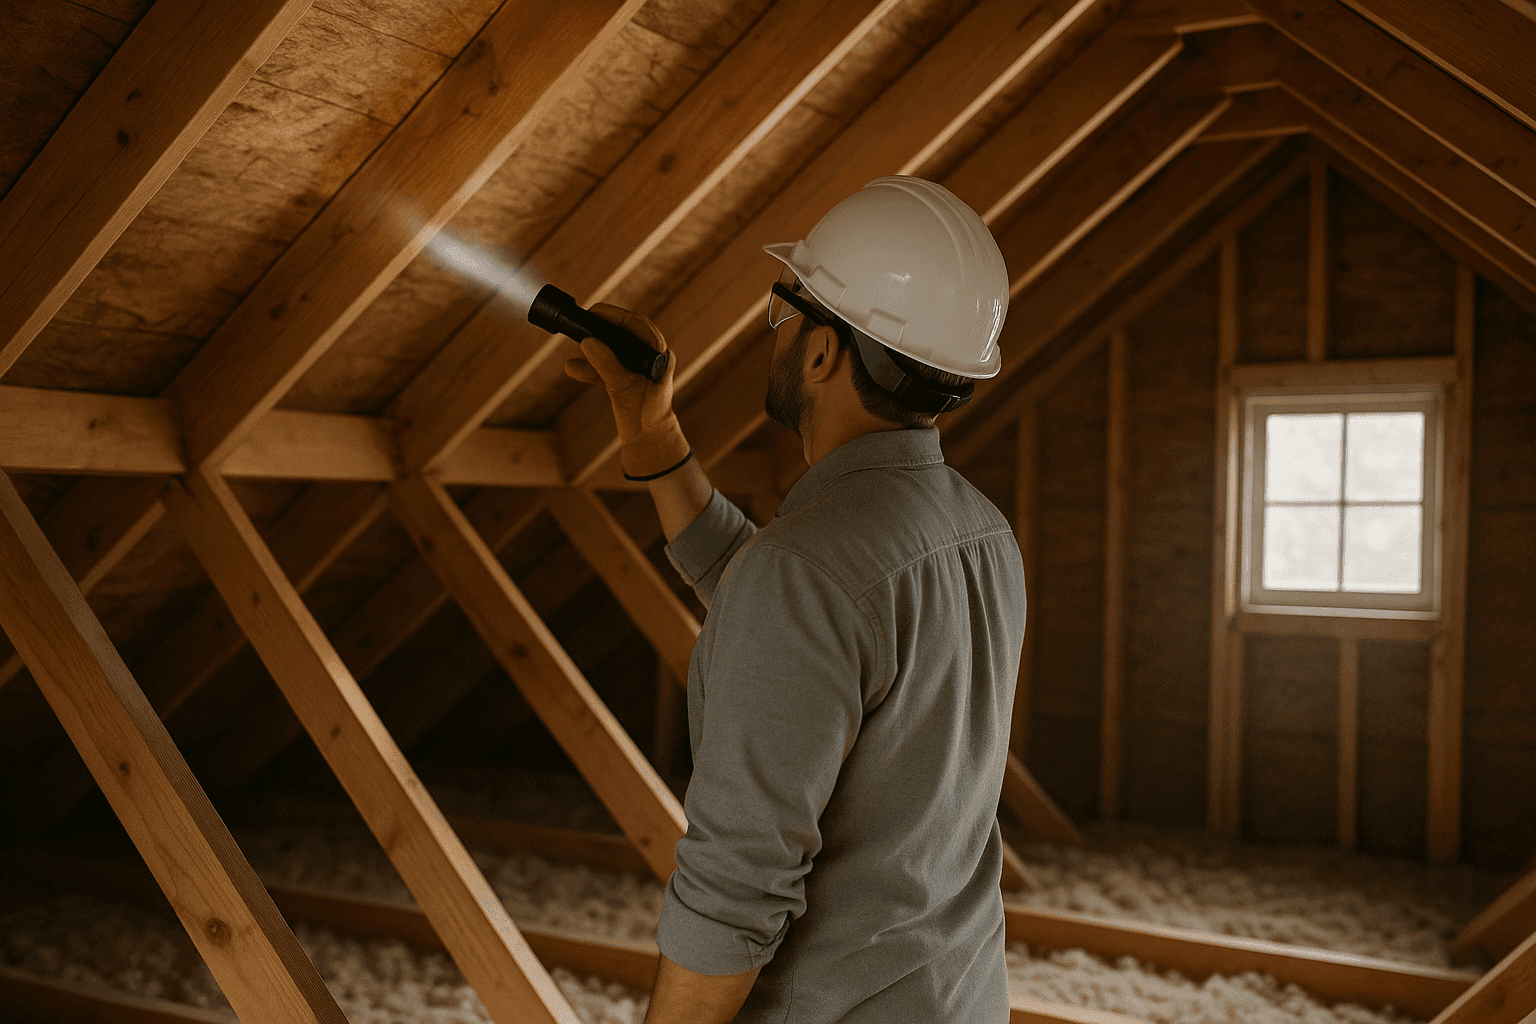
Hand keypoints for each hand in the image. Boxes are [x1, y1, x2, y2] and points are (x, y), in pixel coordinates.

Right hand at [564, 304, 689, 475]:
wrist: (649, 442)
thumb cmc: (647, 416)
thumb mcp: (624, 388)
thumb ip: (606, 365)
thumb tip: (588, 342)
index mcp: (659, 355)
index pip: (637, 325)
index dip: (615, 316)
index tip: (594, 312)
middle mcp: (651, 357)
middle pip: (624, 334)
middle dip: (602, 330)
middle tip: (583, 323)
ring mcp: (639, 368)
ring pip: (614, 349)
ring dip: (594, 351)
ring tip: (577, 349)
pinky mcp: (627, 379)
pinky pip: (608, 366)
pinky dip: (592, 368)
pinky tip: (574, 368)